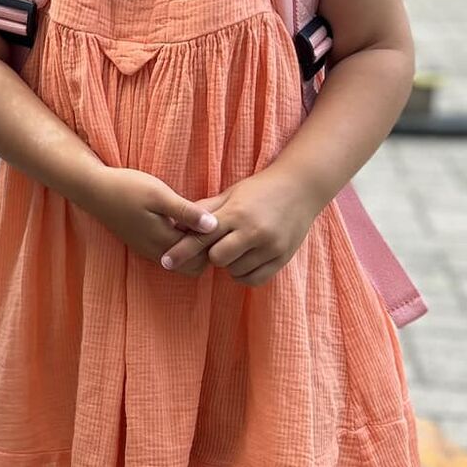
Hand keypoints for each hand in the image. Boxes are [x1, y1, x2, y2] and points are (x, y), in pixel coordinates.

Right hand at [80, 164, 218, 261]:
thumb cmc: (127, 188)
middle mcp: (156, 252)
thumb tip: (214, 226)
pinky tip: (181, 221)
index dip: (212, 244)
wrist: (93, 189)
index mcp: (163, 242)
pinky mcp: (142, 243)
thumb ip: (187, 212)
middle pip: (193, 266)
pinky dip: (179, 242)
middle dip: (205, 250)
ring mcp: (148, 250)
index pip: (201, 258)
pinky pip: (169, 252)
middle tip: (208, 223)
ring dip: (191, 246)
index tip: (216, 221)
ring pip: (181, 261)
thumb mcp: (160, 195)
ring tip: (195, 220)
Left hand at [163, 168, 320, 286]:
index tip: (165, 262)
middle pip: (217, 258)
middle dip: (212, 254)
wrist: (301, 187)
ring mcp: (270, 246)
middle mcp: (253, 231)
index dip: (181, 251)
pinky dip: (244, 273)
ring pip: (234, 271)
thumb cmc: (259, 190)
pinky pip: (253, 280)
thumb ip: (204, 210)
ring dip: (230, 264)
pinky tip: (247, 259)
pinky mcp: (282, 258)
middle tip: (219, 243)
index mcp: (236, 213)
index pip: (202, 236)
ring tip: (238, 246)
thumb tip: (175, 223)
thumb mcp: (230, 194)